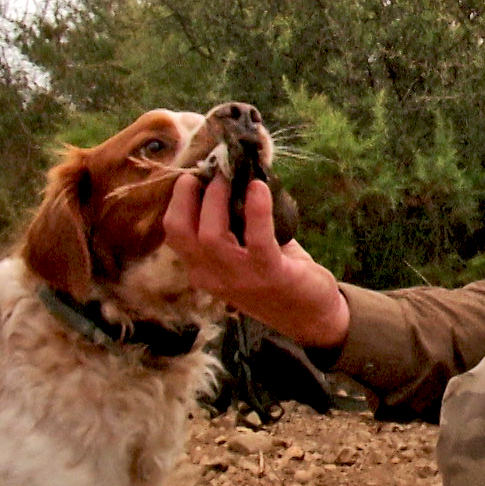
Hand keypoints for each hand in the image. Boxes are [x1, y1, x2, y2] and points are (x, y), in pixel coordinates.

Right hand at [164, 172, 350, 349]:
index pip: (174, 234)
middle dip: (190, 196)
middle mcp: (212, 277)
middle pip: (182, 232)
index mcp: (201, 270)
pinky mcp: (269, 274)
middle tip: (212, 170)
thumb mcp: (242, 254)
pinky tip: (260, 188)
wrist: (311, 315)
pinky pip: (257, 238)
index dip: (179, 200)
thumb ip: (233, 223)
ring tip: (231, 176)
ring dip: (218, 199)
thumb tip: (232, 173)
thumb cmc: (275, 274)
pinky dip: (257, 209)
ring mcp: (239, 279)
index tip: (194, 176)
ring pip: (211, 236)